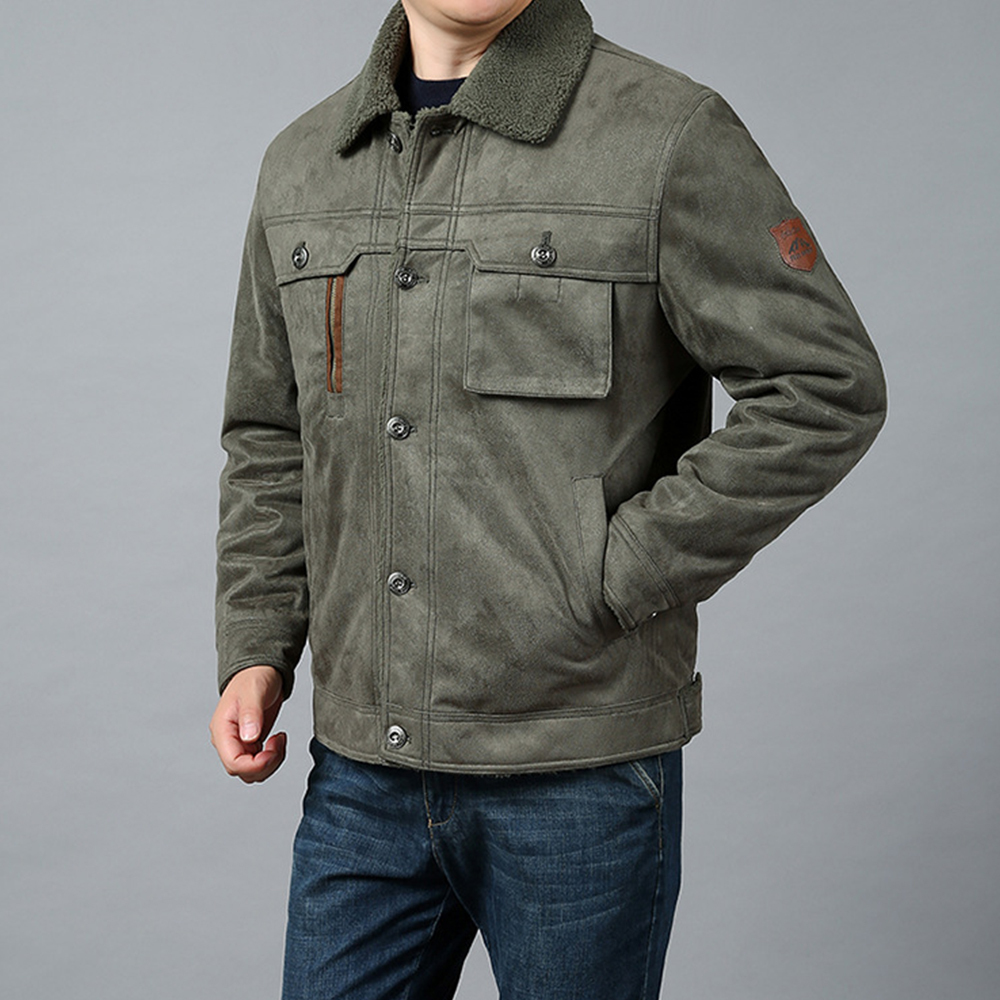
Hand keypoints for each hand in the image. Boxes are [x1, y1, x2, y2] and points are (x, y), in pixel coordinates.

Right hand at [210, 665, 286, 782]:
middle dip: (266, 764)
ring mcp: (238, 743)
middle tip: (280, 741)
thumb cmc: (254, 677)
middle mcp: (227, 741)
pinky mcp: (250, 744)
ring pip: (252, 772)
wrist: (260, 671)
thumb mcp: (253, 691)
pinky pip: (260, 763)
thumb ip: (250, 714)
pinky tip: (279, 739)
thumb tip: (249, 737)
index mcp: (222, 730)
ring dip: (271, 763)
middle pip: (243, 771)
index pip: (233, 763)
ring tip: (280, 739)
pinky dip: (273, 758)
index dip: (256, 764)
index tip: (273, 749)